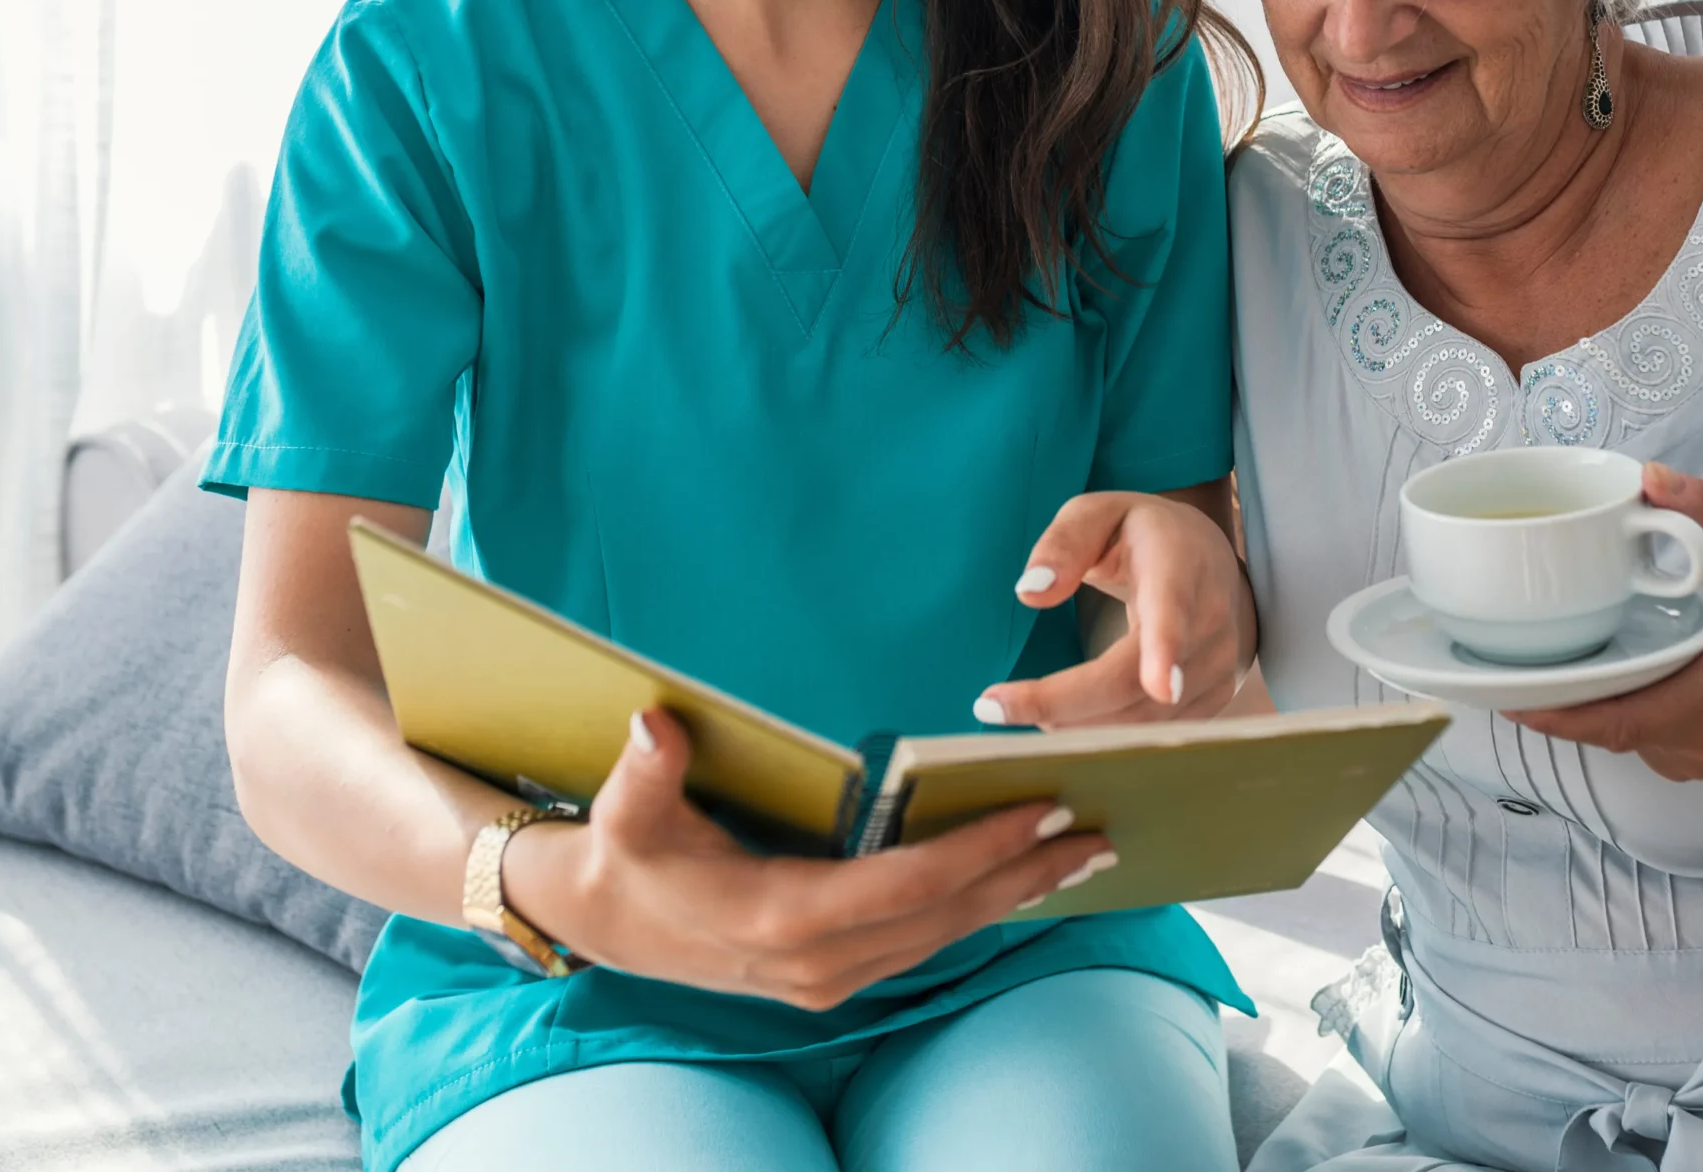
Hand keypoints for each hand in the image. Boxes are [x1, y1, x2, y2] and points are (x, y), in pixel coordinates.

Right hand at [502, 708, 1112, 1009]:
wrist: (604, 920)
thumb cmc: (626, 852)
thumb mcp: (624, 812)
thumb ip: (646, 772)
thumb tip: (654, 725)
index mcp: (781, 918)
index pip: (905, 886)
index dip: (978, 850)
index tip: (1042, 811)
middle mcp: (818, 963)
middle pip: (944, 918)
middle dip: (1024, 875)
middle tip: (1098, 831)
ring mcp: (830, 978)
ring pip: (944, 936)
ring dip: (1013, 895)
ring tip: (1082, 851)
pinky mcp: (836, 976)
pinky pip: (925, 941)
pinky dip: (977, 908)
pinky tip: (1021, 879)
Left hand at [972, 485, 1257, 728]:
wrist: (1209, 563)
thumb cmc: (1142, 536)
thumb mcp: (1098, 513)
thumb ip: (1064, 542)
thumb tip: (1031, 592)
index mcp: (1180, 565)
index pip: (1174, 609)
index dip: (1167, 649)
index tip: (1160, 686)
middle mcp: (1210, 621)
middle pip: (1142, 682)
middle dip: (1066, 701)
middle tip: (992, 707)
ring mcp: (1218, 666)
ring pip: (1144, 718)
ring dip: (1075, 723)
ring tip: (1016, 708)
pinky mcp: (1214, 699)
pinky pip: (1155, 732)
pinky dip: (1102, 733)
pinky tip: (1060, 720)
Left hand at [1504, 464, 1702, 780]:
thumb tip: (1650, 479)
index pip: (1623, 720)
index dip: (1562, 714)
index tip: (1509, 695)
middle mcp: (1700, 739)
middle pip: (1605, 731)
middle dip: (1550, 704)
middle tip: (1497, 665)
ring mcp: (1693, 755)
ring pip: (1613, 737)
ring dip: (1572, 706)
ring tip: (1526, 664)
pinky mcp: (1686, 753)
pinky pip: (1629, 737)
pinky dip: (1598, 710)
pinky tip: (1576, 676)